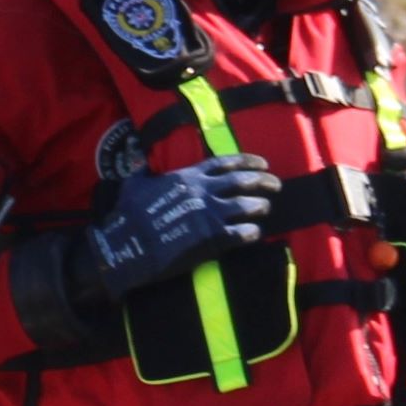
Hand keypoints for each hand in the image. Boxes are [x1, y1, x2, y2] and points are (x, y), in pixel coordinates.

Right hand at [81, 149, 276, 294]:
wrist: (129, 247)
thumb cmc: (129, 216)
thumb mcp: (133, 185)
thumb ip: (142, 171)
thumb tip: (138, 158)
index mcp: (187, 177)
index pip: (224, 163)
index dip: (247, 161)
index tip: (263, 163)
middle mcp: (203, 192)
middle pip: (242, 182)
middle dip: (263, 181)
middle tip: (276, 184)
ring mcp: (209, 215)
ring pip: (245, 206)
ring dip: (260, 206)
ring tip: (266, 208)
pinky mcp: (211, 239)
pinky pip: (240, 233)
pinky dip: (251, 232)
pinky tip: (256, 233)